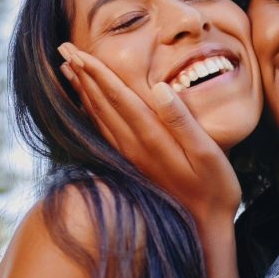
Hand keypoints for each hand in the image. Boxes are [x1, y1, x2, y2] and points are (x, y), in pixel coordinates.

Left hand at [58, 43, 240, 232]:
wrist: (204, 230)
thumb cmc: (214, 188)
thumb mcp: (208, 153)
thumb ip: (183, 120)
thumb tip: (161, 87)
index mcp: (152, 137)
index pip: (119, 97)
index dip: (98, 72)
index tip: (77, 50)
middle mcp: (135, 147)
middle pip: (103, 104)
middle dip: (83, 74)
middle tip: (64, 47)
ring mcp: (131, 159)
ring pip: (99, 118)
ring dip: (83, 92)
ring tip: (67, 70)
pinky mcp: (132, 167)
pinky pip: (104, 134)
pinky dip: (91, 114)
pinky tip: (86, 105)